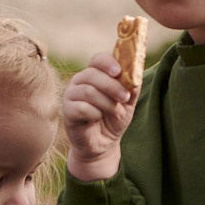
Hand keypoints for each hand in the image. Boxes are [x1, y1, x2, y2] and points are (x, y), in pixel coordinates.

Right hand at [63, 54, 137, 181]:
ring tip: (117, 113)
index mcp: (94, 74)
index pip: (98, 59)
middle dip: (112, 86)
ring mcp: (71, 95)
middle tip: (125, 98)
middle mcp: (80, 81)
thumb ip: (132, 87)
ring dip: (107, 102)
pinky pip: (82, 108)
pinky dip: (95, 114)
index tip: (119, 72)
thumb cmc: (114, 119)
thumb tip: (136, 74)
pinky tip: (98, 119)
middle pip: (92, 74)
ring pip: (88, 91)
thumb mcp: (128, 103)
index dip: (108, 63)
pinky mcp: (67, 111)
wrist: (103, 144)